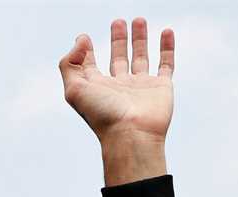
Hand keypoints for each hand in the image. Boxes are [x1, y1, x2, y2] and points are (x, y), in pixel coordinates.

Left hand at [60, 18, 173, 143]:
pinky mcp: (161, 87)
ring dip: (139, 39)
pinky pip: (166, 63)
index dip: (85, 52)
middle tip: (118, 22)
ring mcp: (141, 86)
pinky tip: (166, 31)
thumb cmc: (103, 115)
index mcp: (98, 88)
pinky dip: (167, 47)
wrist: (132, 134)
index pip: (90, 66)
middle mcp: (119, 87)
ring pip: (141, 57)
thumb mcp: (75, 89)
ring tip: (138, 20)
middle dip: (118, 40)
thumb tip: (81, 40)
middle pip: (118, 58)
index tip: (84, 38)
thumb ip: (70, 64)